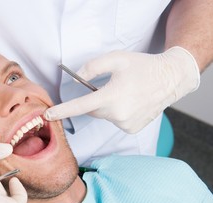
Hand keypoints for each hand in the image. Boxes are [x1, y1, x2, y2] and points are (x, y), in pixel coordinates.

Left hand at [45, 47, 199, 132]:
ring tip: (126, 93)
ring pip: (104, 115)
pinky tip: (131, 103)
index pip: (80, 106)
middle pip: (92, 110)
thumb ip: (92, 67)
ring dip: (108, 106)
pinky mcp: (131, 129)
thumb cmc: (142, 66)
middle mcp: (117, 114)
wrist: (171, 79)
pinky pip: (115, 121)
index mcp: (111, 97)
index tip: (47, 115)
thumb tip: (77, 79)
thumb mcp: (116, 59)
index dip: (61, 111)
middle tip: (112, 87)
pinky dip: (118, 113)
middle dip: (96, 99)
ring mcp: (125, 124)